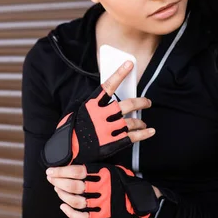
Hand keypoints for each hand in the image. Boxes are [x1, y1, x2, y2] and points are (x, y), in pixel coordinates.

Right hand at [41, 61, 155, 166]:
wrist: (67, 152)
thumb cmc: (70, 131)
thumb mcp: (75, 112)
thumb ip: (91, 105)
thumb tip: (105, 98)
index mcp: (91, 105)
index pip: (108, 85)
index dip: (120, 73)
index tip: (129, 64)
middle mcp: (101, 116)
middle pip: (127, 105)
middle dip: (140, 102)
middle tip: (147, 102)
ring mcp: (108, 130)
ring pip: (131, 122)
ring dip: (141, 121)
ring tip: (144, 122)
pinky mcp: (112, 143)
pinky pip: (133, 137)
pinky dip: (144, 134)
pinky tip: (150, 131)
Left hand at [46, 164, 160, 217]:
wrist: (139, 200)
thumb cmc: (122, 181)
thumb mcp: (110, 168)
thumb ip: (93, 168)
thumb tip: (69, 166)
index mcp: (103, 173)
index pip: (77, 171)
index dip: (60, 171)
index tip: (50, 171)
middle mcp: (102, 188)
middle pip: (73, 186)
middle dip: (57, 181)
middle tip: (50, 179)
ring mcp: (102, 203)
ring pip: (75, 200)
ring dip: (62, 195)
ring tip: (57, 189)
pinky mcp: (102, 216)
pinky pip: (81, 216)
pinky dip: (69, 212)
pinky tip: (63, 206)